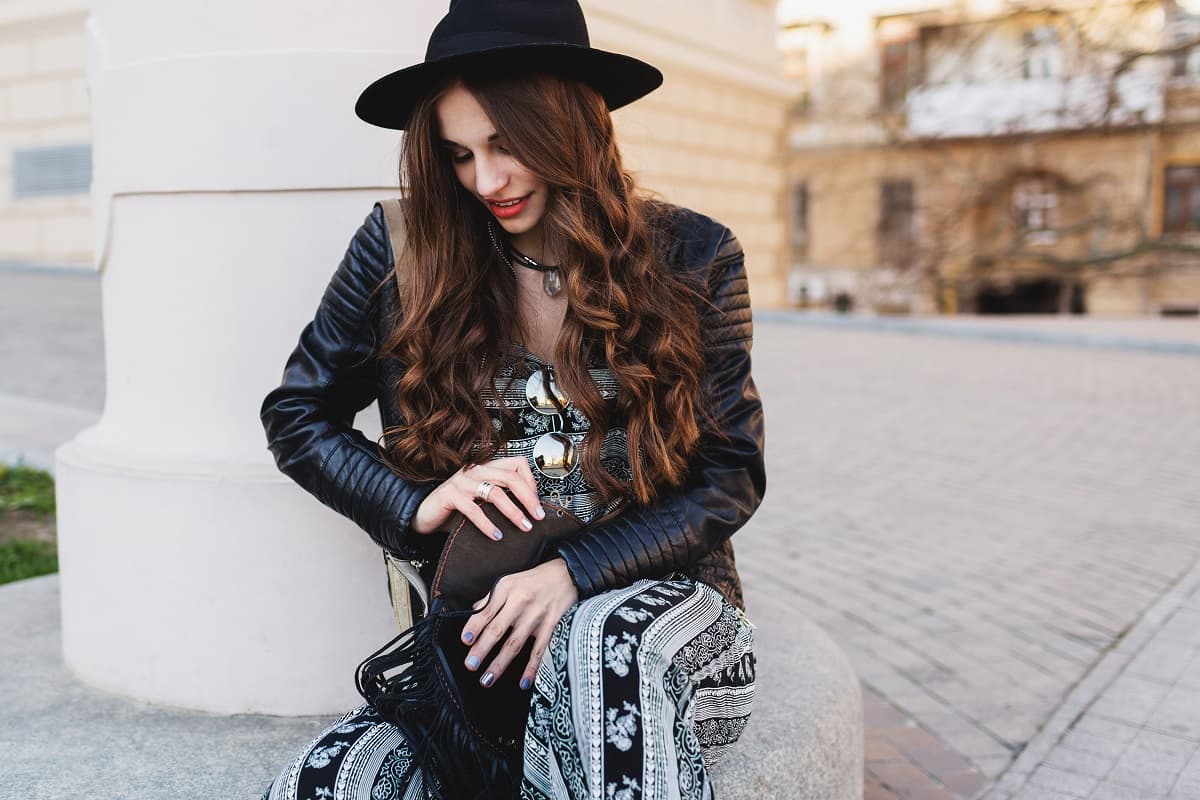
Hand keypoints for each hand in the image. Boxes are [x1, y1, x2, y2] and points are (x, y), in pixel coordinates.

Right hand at [412, 456, 544, 539]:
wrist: (426, 512)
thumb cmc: (457, 506)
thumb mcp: (482, 497)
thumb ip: (501, 495)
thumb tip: (531, 507)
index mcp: (486, 467)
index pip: (517, 464)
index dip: (531, 481)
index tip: (538, 501)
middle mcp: (476, 470)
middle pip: (511, 477)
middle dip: (528, 498)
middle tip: (538, 516)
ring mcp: (462, 481)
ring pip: (496, 493)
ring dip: (513, 512)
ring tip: (524, 526)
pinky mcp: (450, 495)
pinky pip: (474, 509)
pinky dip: (488, 524)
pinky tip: (497, 535)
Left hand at [459, 558, 577, 690]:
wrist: (566, 574)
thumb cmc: (534, 580)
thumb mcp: (510, 581)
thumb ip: (491, 598)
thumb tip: (473, 613)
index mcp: (506, 589)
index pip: (486, 610)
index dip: (474, 626)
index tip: (466, 640)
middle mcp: (520, 602)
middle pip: (498, 629)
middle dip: (482, 649)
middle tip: (470, 665)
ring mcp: (536, 615)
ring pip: (515, 643)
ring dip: (500, 663)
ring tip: (487, 679)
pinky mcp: (550, 626)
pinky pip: (539, 650)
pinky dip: (532, 667)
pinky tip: (524, 682)